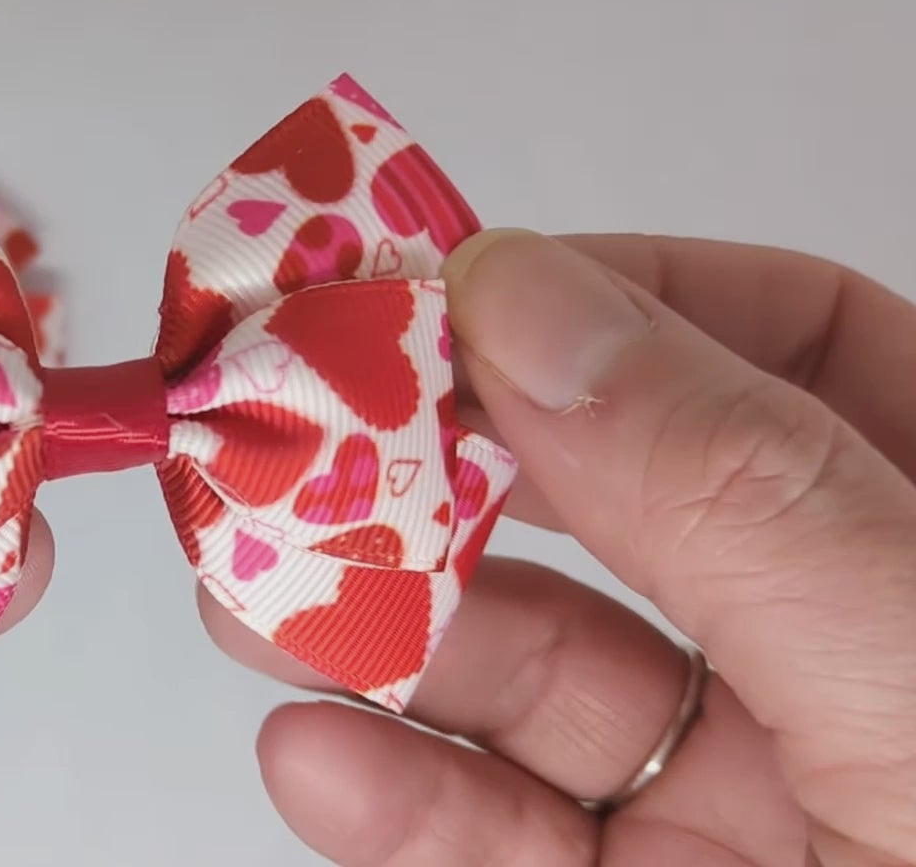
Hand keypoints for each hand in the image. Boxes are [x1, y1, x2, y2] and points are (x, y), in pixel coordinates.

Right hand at [204, 232, 915, 865]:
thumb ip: (733, 494)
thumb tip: (533, 303)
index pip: (799, 347)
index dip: (625, 295)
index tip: (454, 289)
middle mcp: (851, 653)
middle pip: (626, 500)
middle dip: (447, 455)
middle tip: (293, 417)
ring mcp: (763, 797)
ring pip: (542, 671)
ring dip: (380, 623)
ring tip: (249, 582)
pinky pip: (513, 837)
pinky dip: (400, 797)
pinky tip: (315, 751)